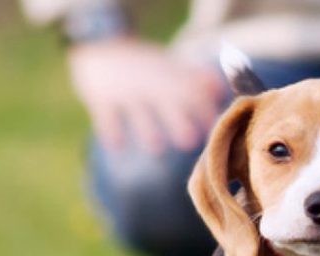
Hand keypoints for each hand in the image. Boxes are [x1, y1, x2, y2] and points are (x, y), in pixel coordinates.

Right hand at [67, 38, 222, 153]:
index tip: (213, 129)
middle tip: (189, 142)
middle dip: (179, 122)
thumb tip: (219, 90)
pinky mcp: (101, 98)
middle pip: (166, 103)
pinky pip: (107, 115)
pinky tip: (117, 146)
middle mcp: (148, 85)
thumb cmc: (140, 63)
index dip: (203, 111)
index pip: (191, 92)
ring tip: (157, 148)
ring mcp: (124, 91)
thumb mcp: (167, 65)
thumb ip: (193, 78)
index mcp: (166, 77)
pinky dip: (111, 130)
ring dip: (147, 129)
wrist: (99, 44)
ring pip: (137, 111)